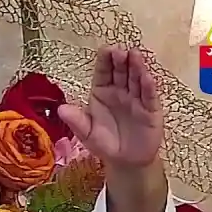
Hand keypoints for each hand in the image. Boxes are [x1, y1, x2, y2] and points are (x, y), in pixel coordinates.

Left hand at [57, 47, 162, 169]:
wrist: (125, 161)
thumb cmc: (105, 143)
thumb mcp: (87, 134)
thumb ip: (76, 121)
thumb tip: (60, 109)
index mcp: (102, 92)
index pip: (103, 72)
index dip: (105, 60)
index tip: (105, 49)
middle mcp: (120, 91)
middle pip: (121, 71)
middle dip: (121, 59)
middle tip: (120, 51)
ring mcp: (136, 98)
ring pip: (137, 79)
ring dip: (137, 67)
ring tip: (135, 55)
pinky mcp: (150, 109)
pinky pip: (149, 96)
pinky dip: (149, 86)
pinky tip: (147, 76)